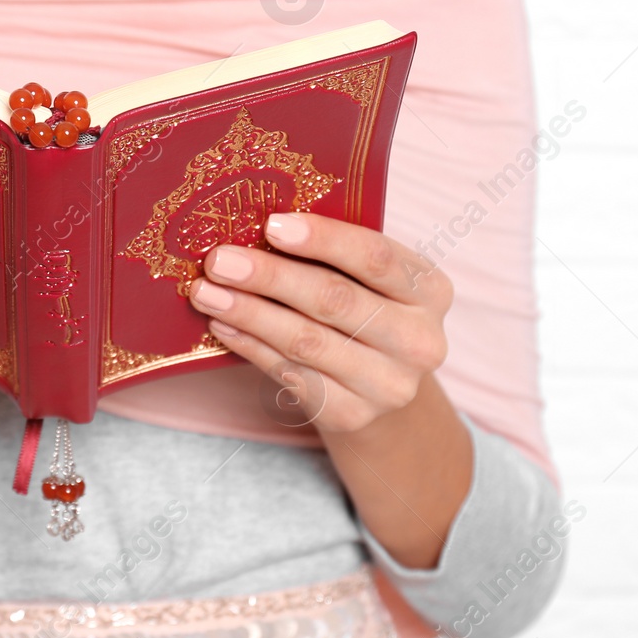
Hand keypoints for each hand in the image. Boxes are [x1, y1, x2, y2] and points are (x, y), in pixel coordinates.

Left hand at [187, 212, 451, 435]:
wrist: (383, 391)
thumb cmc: (367, 311)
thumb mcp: (371, 280)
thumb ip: (335, 253)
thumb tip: (255, 222)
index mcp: (430, 290)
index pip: (375, 257)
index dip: (323, 239)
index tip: (272, 225)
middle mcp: (419, 340)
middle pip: (335, 300)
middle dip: (270, 277)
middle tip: (220, 259)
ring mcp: (388, 384)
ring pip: (306, 341)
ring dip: (249, 313)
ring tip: (207, 291)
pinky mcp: (352, 415)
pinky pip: (290, 375)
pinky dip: (250, 346)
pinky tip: (222, 326)